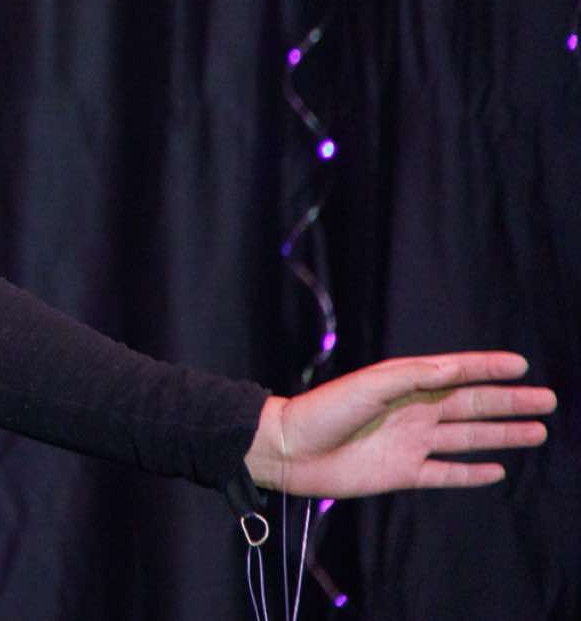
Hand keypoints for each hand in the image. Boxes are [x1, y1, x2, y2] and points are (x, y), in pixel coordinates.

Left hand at [245, 351, 555, 498]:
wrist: (290, 450)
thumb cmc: (324, 410)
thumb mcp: (369, 385)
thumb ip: (412, 376)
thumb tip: (456, 368)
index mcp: (405, 386)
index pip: (456, 373)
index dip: (488, 368)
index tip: (521, 365)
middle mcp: (412, 412)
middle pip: (471, 405)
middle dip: (509, 402)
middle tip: (547, 400)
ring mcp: (410, 443)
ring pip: (467, 438)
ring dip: (502, 435)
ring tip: (537, 431)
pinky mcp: (403, 473)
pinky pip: (445, 473)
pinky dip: (471, 474)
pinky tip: (497, 470)